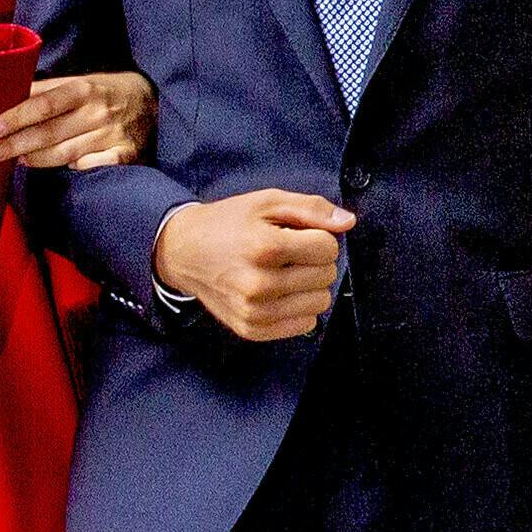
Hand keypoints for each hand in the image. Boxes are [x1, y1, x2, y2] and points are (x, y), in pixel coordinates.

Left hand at [0, 70, 154, 171]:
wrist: (153, 100)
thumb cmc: (105, 91)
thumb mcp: (78, 82)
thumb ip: (45, 91)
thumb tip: (5, 99)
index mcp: (84, 89)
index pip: (44, 104)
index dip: (16, 117)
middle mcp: (98, 112)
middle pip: (49, 133)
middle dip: (13, 146)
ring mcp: (113, 135)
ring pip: (66, 155)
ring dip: (37, 160)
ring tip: (16, 161)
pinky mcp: (127, 154)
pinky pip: (95, 167)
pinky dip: (77, 169)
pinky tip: (64, 168)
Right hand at [152, 189, 353, 340]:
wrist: (183, 252)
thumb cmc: (228, 224)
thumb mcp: (267, 202)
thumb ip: (311, 208)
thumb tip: (348, 222)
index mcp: (265, 248)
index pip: (328, 248)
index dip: (319, 237)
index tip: (299, 234)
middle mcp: (260, 284)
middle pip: (327, 275)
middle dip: (315, 260)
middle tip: (290, 253)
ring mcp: (255, 311)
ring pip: (320, 302)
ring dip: (310, 286)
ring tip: (285, 272)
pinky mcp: (252, 330)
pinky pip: (305, 325)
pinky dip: (300, 307)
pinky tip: (281, 292)